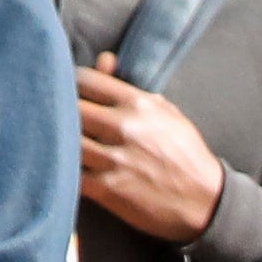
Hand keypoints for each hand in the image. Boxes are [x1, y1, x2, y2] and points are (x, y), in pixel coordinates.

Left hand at [73, 63, 228, 243]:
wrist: (205, 202)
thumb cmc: (184, 154)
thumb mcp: (166, 113)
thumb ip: (130, 87)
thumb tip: (104, 59)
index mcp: (139, 104)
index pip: (86, 80)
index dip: (72, 85)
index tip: (69, 94)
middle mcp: (125, 127)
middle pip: (70, 107)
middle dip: (60, 112)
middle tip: (56, 118)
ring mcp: (115, 159)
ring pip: (66, 140)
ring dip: (59, 142)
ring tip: (58, 142)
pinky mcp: (109, 189)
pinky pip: (70, 174)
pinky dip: (63, 170)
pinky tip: (64, 168)